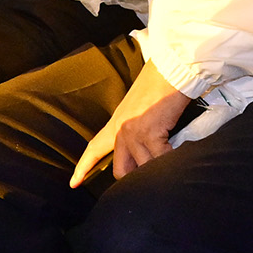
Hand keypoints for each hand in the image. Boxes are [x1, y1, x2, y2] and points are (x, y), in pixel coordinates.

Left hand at [70, 60, 191, 186]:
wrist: (171, 69)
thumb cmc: (159, 84)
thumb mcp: (138, 108)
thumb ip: (135, 126)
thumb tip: (143, 145)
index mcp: (117, 122)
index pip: (95, 148)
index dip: (84, 167)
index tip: (74, 183)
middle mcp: (121, 130)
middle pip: (120, 170)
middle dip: (133, 180)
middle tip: (147, 179)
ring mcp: (134, 132)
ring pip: (142, 169)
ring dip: (156, 170)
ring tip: (168, 165)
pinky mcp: (150, 133)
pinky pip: (160, 159)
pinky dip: (170, 160)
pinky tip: (178, 155)